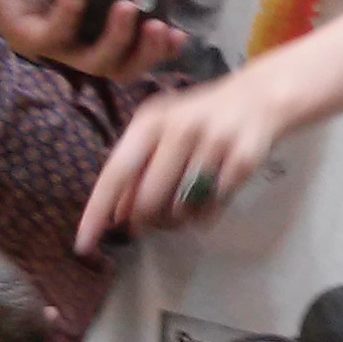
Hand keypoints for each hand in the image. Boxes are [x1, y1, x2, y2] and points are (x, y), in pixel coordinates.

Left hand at [0, 0, 187, 79]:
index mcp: (93, 22)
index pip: (132, 49)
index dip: (159, 50)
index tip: (179, 33)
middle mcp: (74, 39)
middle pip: (119, 68)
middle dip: (146, 56)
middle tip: (161, 29)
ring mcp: (50, 41)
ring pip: (93, 63)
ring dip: (117, 40)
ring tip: (128, 7)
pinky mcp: (24, 38)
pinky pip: (56, 34)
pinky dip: (72, 6)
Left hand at [76, 60, 296, 253]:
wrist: (259, 96)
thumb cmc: (199, 119)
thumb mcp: (162, 132)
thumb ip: (136, 168)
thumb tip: (116, 217)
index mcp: (151, 121)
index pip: (116, 173)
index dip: (97, 211)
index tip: (83, 244)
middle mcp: (180, 129)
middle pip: (148, 201)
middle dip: (146, 220)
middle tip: (152, 221)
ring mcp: (214, 145)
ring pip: (181, 209)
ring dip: (179, 218)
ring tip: (186, 201)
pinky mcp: (243, 161)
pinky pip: (213, 208)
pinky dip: (207, 213)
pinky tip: (211, 195)